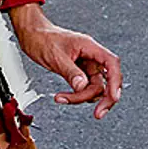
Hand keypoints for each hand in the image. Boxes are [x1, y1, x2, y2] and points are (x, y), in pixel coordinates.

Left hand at [9, 4, 121, 119]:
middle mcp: (90, 56)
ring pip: (94, 87)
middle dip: (103, 98)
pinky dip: (75, 95)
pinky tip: (63, 96)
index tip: (113, 98)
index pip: (111, 63)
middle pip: (106, 80)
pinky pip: (83, 88)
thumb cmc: (42, 38)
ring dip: (82, 97)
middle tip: (98, 113)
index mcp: (89, 46)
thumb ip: (70, 72)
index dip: (115, 81)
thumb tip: (82, 86)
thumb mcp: (55, 56)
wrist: (32, 34)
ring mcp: (85, 64)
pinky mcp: (77, 71)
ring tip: (63, 98)